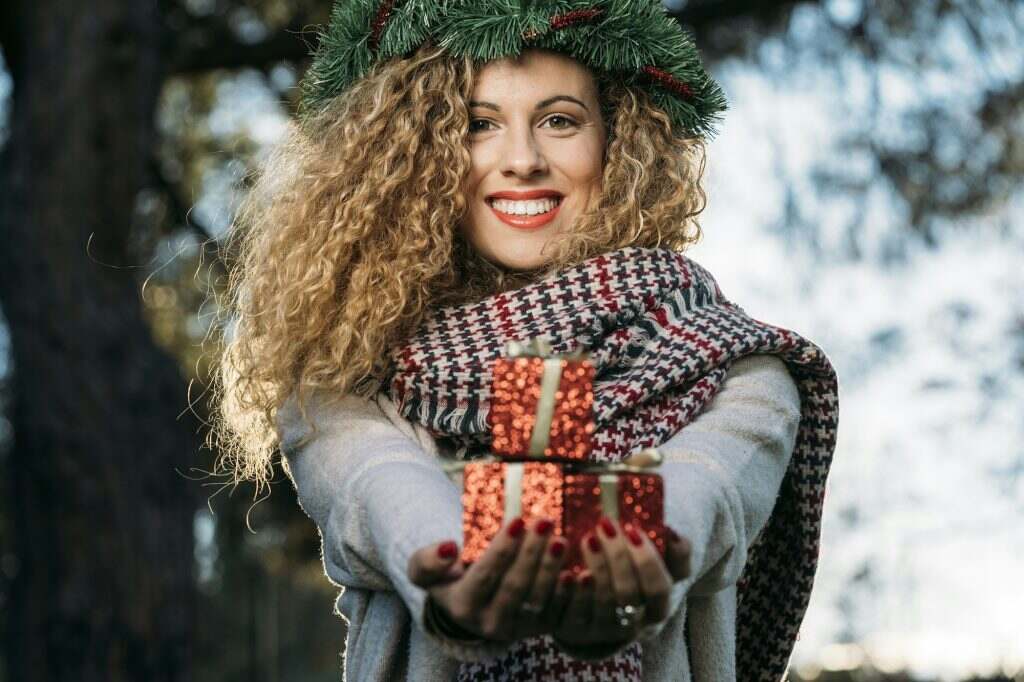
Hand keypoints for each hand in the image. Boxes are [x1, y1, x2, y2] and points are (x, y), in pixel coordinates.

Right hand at [407, 517, 569, 640]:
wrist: (471, 601)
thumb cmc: (450, 575)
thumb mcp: (424, 568)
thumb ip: (427, 560)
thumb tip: (449, 549)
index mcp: (463, 606)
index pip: (484, 576)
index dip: (502, 549)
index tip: (517, 521)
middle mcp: (490, 623)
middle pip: (515, 586)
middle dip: (531, 553)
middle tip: (545, 522)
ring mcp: (518, 628)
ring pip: (538, 599)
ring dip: (552, 569)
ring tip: (560, 540)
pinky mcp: (541, 628)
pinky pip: (558, 613)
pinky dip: (569, 593)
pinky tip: (578, 571)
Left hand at [554, 520, 691, 648]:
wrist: (595, 610)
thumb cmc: (630, 574)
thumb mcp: (653, 562)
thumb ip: (670, 549)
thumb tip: (671, 531)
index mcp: (658, 605)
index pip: (661, 587)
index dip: (649, 560)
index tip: (633, 528)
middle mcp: (636, 623)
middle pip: (630, 594)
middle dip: (619, 556)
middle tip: (605, 524)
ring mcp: (606, 630)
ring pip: (605, 602)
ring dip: (598, 568)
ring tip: (588, 538)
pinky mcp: (576, 631)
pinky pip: (574, 613)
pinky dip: (573, 591)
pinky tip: (567, 571)